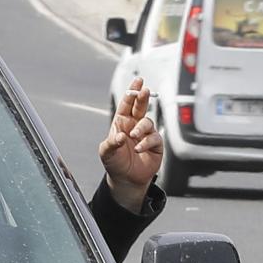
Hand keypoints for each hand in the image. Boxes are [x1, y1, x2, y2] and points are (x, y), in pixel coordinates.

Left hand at [98, 82, 163, 213]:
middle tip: (144, 91)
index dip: (132, 92)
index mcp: (122, 123)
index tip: (138, 83)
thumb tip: (120, 135)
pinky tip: (138, 149)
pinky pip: (154, 138)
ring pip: (148, 122)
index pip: (127, 104)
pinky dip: (146, 142)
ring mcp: (145, 134)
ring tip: (133, 136)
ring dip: (141, 128)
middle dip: (143, 98)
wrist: (125, 179)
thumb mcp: (106, 152)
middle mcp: (134, 126)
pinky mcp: (155, 144)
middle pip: (140, 107)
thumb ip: (111, 142)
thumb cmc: (115, 162)